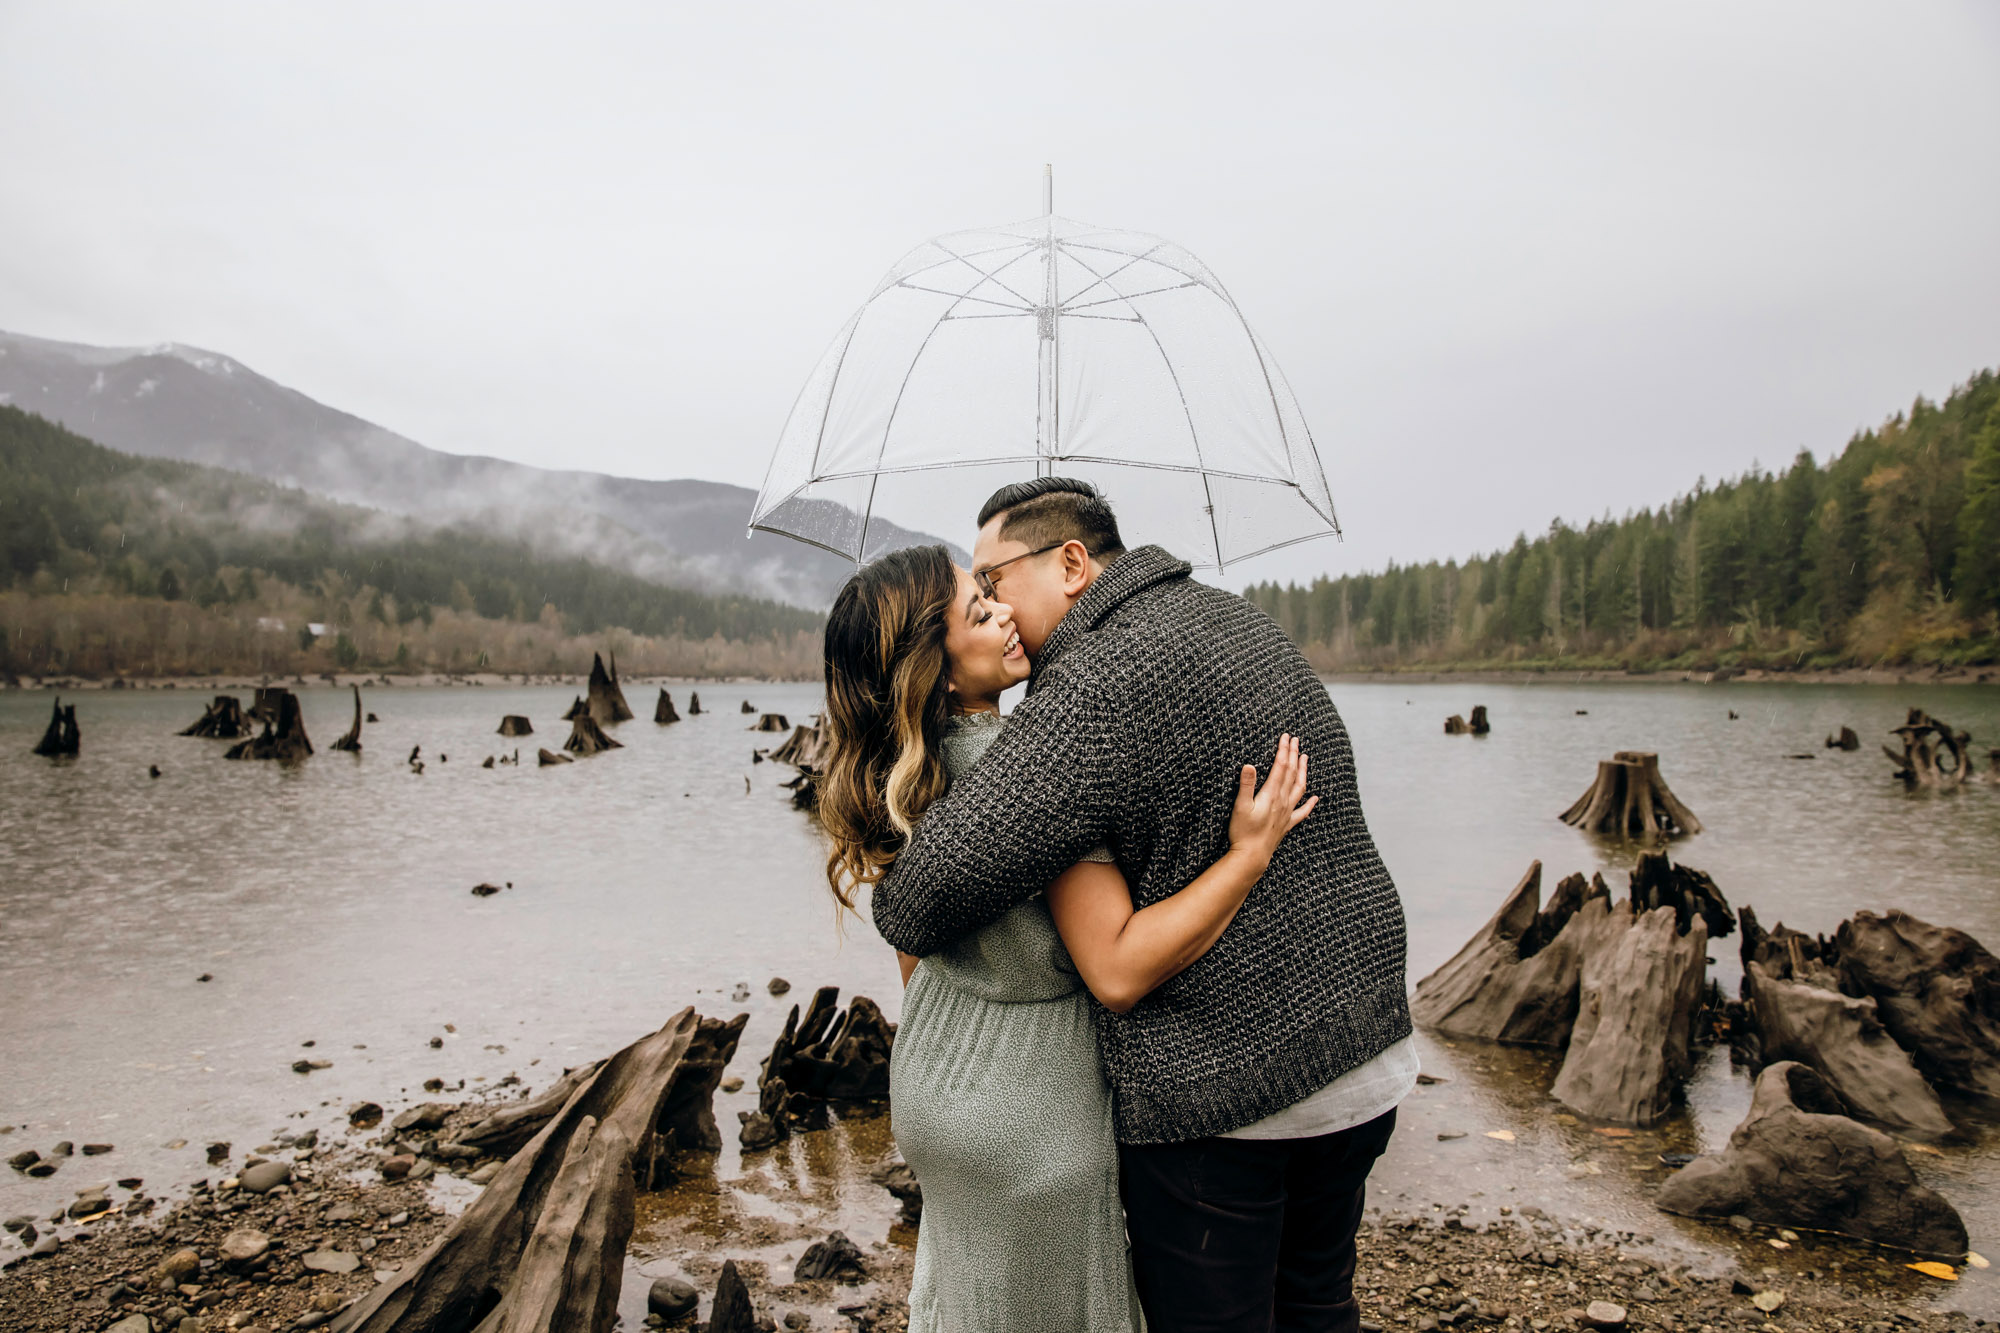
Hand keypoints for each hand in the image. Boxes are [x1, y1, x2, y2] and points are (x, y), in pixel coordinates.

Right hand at [1227, 733, 1317, 868]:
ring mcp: (1287, 813)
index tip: (1286, 737)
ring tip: (1305, 758)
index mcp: (1272, 794)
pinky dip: (1310, 804)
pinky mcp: (1287, 824)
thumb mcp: (1240, 806)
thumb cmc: (1243, 832)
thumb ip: (1246, 785)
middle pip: (1291, 773)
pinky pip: (1302, 812)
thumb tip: (1249, 765)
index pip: (1281, 767)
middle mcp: (1283, 801)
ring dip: (1303, 771)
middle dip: (1293, 754)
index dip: (1283, 750)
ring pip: (1300, 788)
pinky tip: (1316, 798)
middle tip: (1295, 740)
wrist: (1252, 856)